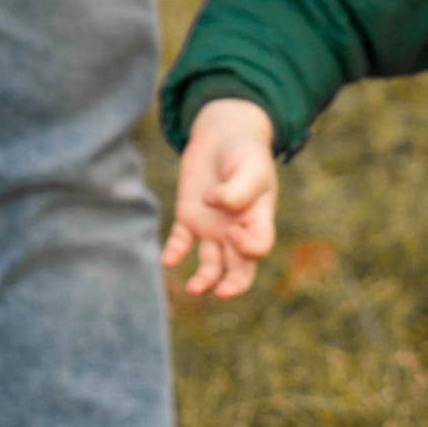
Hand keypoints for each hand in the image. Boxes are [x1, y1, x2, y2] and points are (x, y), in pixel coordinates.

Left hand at [162, 97, 278, 297]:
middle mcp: (236, 229)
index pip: (259, 247)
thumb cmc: (244, 152)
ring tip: (192, 288)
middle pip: (239, 268)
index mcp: (258, 219)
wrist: (223, 133)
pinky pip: (181, 241)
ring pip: (210, 264)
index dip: (248, 248)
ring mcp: (212, 226)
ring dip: (203, 280)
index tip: (233, 232)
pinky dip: (175, 251)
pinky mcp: (189, 217)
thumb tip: (212, 203)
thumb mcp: (248, 167)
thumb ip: (236, 189)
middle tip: (220, 292)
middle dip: (232, 285)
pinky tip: (168, 259)